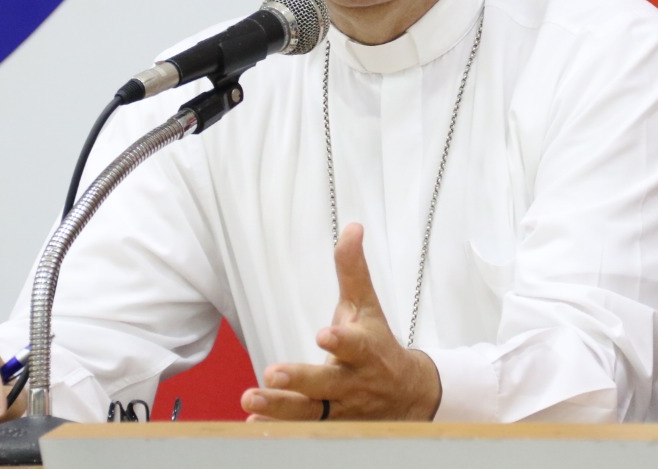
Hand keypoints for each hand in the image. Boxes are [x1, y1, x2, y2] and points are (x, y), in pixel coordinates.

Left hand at [240, 223, 441, 420]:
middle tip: (272, 373)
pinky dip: (278, 428)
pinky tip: (253, 421)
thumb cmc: (378, 344)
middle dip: (300, 379)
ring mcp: (340, 408)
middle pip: (326, 383)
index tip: (325, 335)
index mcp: (364, 350)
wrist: (407, 394)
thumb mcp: (366, 307)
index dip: (341, 341)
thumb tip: (351, 227)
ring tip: (250, 399)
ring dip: (279, 407)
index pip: (355, 346)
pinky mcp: (329, 426)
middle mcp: (352, 382)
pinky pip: (302, 430)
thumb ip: (353, 271)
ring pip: (310, 412)